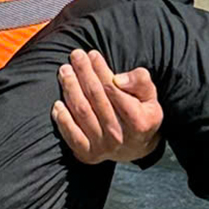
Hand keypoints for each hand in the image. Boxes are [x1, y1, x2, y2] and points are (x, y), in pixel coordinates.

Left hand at [51, 49, 162, 163]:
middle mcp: (120, 136)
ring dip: (70, 88)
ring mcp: (103, 147)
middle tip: (75, 55)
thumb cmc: (141, 113)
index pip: (114, 90)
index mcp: (139, 121)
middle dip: (83, 73)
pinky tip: (57, 103)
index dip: (100, 70)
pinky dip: (62, 119)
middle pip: (95, 98)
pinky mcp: (88, 154)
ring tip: (65, 71)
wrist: (136, 146)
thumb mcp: (150, 95)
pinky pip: (71, 135)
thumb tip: (118, 79)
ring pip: (82, 112)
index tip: (92, 54)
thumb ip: (140, 81)